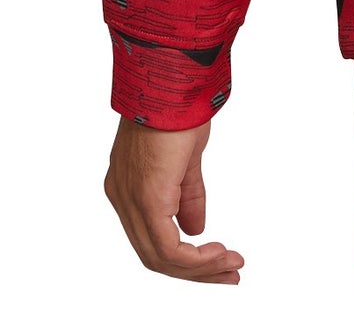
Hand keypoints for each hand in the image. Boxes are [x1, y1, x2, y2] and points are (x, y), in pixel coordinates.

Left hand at [104, 116, 245, 283]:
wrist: (174, 79)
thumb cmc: (178, 107)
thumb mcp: (186, 158)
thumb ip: (187, 195)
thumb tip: (195, 230)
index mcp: (128, 187)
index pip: (151, 238)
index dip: (184, 256)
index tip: (218, 258)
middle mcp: (122, 198)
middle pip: (154, 255)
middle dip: (195, 271)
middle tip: (229, 274)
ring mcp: (130, 200)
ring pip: (159, 257)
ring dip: (199, 268)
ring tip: (231, 266)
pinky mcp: (147, 199)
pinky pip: (166, 247)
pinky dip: (194, 258)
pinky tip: (217, 253)